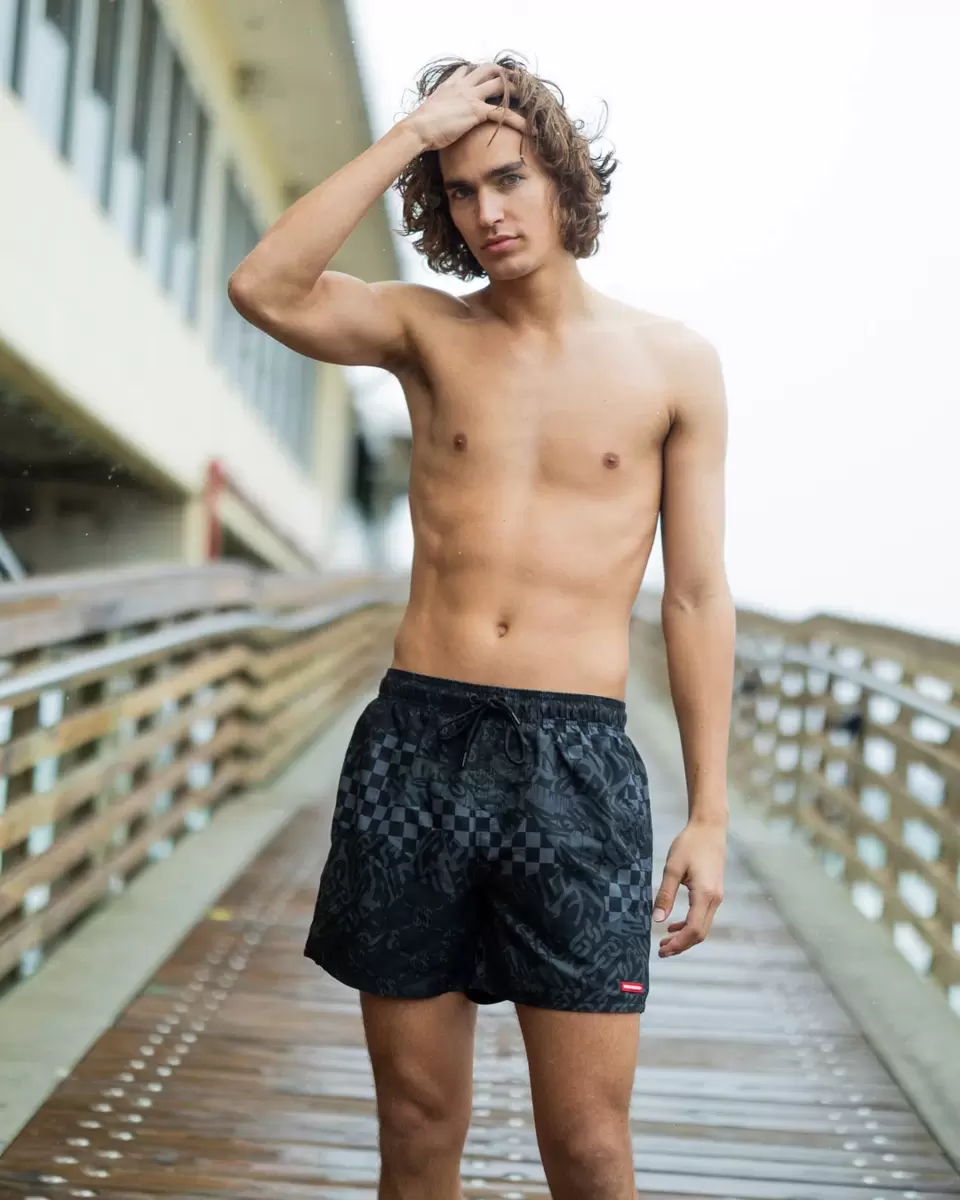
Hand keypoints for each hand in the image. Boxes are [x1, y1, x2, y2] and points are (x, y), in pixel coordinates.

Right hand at [405, 64, 526, 152]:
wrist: (417, 129)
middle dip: (504, 73)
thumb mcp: (429, 111)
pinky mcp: (476, 110)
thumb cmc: (420, 126)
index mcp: (451, 85)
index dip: (481, 71)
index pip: (468, 70)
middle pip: (488, 69)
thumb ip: (437, 108)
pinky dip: (517, 120)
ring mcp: (470, 95)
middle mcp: (463, 85)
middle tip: (517, 80)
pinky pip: (502, 112)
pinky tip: (528, 128)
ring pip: (500, 84)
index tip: (491, 75)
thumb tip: (435, 118)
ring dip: (516, 89)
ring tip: (530, 98)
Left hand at [654, 820, 725, 956]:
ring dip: (685, 937)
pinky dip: (689, 925)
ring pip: (702, 927)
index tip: (661, 950)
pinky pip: (703, 917)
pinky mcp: (714, 893)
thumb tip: (657, 919)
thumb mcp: (673, 868)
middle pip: (700, 933)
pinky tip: (674, 926)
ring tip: (664, 941)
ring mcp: (716, 897)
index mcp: (704, 895)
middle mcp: (714, 900)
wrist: (710, 828)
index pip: (693, 930)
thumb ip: (665, 894)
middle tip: (660, 950)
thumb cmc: (690, 844)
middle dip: (681, 946)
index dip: (678, 944)